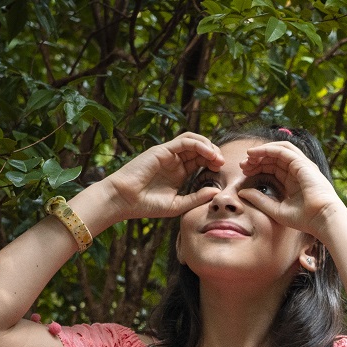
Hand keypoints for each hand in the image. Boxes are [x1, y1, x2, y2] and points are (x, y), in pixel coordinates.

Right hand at [104, 132, 223, 221]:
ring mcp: (168, 154)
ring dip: (208, 146)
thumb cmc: (147, 205)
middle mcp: (174, 161)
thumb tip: (217, 192)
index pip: (201, 160)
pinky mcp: (162, 150)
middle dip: (214, 153)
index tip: (221, 171)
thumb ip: (197, 198)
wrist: (123, 200)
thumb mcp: (178, 204)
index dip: (213, 162)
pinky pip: (185, 141)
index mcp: (179, 172)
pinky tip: (208, 153)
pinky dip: (199, 144)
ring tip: (217, 158)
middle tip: (222, 163)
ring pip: (194, 141)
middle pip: (200, 149)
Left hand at [237, 141, 345, 237]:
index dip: (258, 167)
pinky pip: (283, 150)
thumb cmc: (305, 219)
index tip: (245, 172)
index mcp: (294, 182)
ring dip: (262, 151)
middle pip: (275, 157)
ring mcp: (302, 166)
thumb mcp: (276, 210)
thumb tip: (241, 192)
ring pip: (279, 150)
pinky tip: (255, 154)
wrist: (323, 219)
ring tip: (248, 156)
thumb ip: (259, 200)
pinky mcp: (303, 163)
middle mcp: (298, 171)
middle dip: (258, 159)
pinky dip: (268, 149)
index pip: (274, 168)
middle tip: (243, 165)